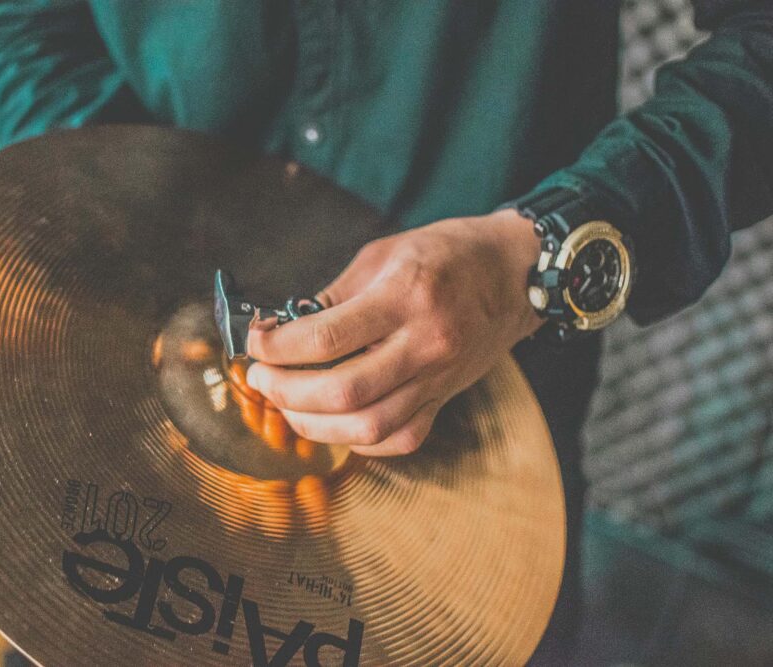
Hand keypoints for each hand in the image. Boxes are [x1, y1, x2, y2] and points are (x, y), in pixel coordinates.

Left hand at [246, 209, 543, 455]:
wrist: (516, 272)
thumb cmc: (448, 253)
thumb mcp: (384, 254)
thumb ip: (333, 295)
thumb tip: (281, 328)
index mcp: (406, 297)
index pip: (327, 338)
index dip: (278, 347)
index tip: (256, 342)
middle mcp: (425, 344)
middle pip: (342, 392)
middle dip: (285, 390)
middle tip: (260, 377)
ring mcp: (438, 379)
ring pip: (366, 427)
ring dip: (311, 423)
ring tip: (285, 402)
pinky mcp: (445, 400)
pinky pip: (396, 439)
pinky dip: (355, 439)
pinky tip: (333, 420)